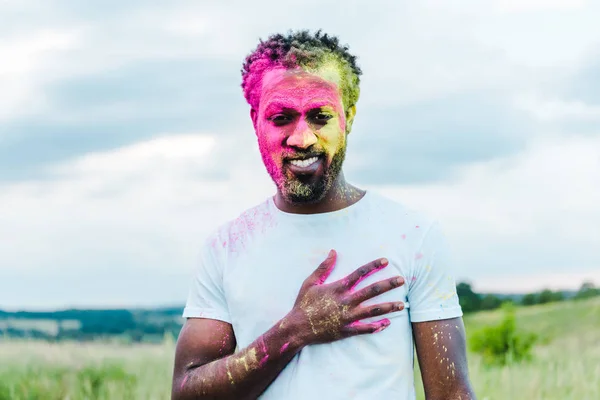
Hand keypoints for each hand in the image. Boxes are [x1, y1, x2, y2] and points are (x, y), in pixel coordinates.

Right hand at [287, 249, 404, 345]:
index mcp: (338, 288)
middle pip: (372, 290)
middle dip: (388, 284)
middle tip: (402, 280)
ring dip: (389, 307)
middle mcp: (346, 301)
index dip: (373, 266)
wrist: (297, 327)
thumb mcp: (310, 282)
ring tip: (402, 304)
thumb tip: (333, 251)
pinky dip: (377, 326)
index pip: (360, 273)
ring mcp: (347, 317)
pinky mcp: (346, 330)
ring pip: (373, 310)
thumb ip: (324, 267)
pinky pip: (365, 328)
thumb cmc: (303, 304)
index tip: (385, 261)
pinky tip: (387, 323)